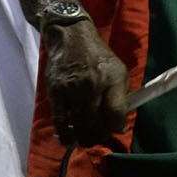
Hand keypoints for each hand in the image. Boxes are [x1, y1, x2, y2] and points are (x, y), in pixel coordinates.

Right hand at [44, 20, 129, 147]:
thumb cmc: (98, 56)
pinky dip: (65, 134)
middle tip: (99, 138)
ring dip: (84, 138)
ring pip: (79, 125)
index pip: (116, 114)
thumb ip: (121, 95)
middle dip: (99, 136)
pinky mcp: (56, 92)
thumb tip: (118, 123)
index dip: (116, 127)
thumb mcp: (118, 70)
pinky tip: (68, 139)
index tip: (114, 129)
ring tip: (86, 139)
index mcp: (112, 80)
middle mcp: (92, 86)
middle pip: (97, 124)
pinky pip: (60, 120)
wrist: (70, 37)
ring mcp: (72, 90)